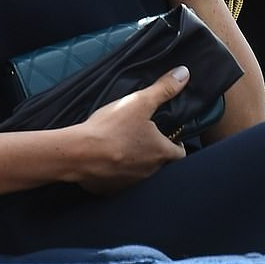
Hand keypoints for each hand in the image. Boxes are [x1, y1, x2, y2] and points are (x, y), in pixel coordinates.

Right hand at [69, 66, 189, 193]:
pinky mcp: (111, 190)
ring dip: (135, 161)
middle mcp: (150, 172)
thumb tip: (184, 73)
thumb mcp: (140, 101)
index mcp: (161, 152)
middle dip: (155, 150)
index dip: (177, 144)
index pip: (180, 154)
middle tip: (144, 136)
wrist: (80, 154)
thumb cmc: (113, 127)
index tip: (171, 136)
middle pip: (159, 163)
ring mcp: (130, 184)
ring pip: (139, 172)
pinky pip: (118, 180)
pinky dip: (115, 171)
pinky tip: (106, 158)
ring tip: (124, 144)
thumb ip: (163, 89)